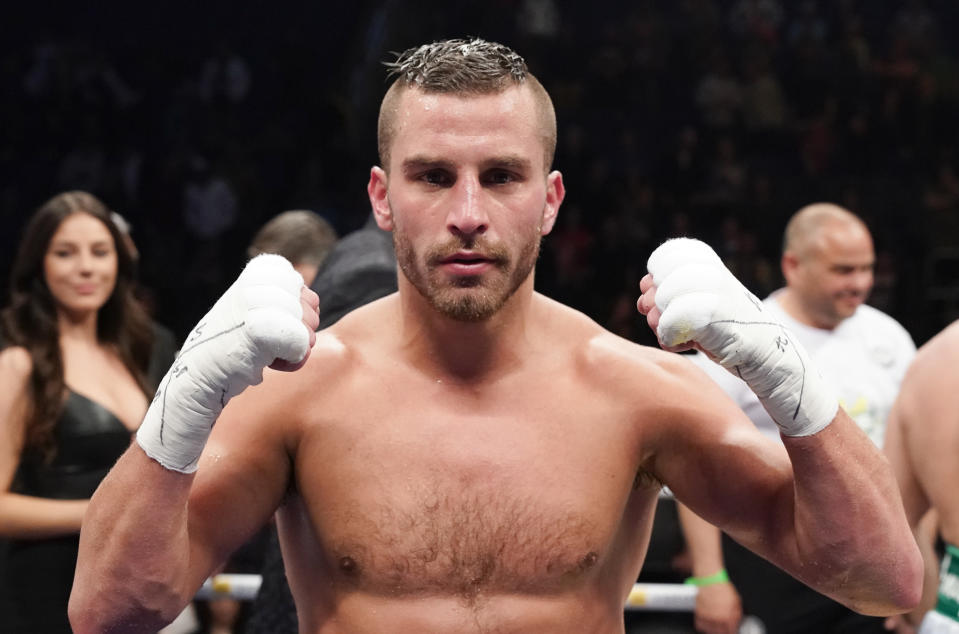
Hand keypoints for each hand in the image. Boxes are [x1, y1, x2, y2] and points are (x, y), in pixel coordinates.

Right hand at [137, 255, 316, 472]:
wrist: (196, 383)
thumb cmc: (228, 354)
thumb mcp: (249, 314)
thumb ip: (277, 299)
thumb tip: (311, 298)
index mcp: (250, 276)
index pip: (294, 280)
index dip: (298, 304)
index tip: (280, 323)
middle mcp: (251, 286)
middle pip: (306, 302)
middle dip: (303, 327)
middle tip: (278, 345)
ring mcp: (253, 307)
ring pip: (306, 323)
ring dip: (298, 345)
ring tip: (273, 356)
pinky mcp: (257, 331)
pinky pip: (299, 342)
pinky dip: (293, 359)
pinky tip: (274, 365)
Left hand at [638, 238, 836, 436]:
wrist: (766, 354)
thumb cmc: (724, 328)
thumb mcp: (697, 301)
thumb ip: (669, 291)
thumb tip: (642, 295)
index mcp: (708, 262)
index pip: (665, 257)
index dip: (657, 279)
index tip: (668, 297)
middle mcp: (712, 273)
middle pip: (658, 282)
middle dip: (655, 305)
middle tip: (668, 320)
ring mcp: (714, 294)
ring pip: (663, 302)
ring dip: (661, 324)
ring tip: (680, 333)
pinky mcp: (712, 318)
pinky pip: (670, 326)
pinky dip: (669, 340)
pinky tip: (686, 345)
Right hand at [693, 583, 742, 633]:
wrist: (709, 579)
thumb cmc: (722, 587)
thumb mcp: (736, 601)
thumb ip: (736, 614)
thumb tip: (737, 621)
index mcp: (729, 616)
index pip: (731, 631)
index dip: (732, 631)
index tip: (731, 630)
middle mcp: (718, 618)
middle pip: (720, 633)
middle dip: (723, 631)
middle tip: (723, 629)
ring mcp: (708, 616)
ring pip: (710, 631)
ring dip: (713, 630)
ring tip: (715, 626)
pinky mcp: (699, 613)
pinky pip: (700, 625)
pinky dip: (703, 625)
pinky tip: (707, 622)